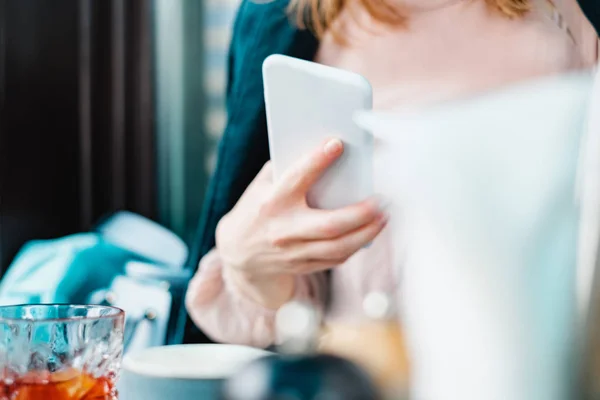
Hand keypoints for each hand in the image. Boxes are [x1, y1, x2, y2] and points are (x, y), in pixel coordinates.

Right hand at [216, 138, 386, 307]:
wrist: (236, 252)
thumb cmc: (256, 207)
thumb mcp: (262, 185)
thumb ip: (287, 170)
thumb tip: (326, 153)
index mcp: (271, 202)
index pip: (296, 179)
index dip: (317, 161)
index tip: (337, 144)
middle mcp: (282, 229)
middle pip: (329, 224)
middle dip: (360, 213)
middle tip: (381, 200)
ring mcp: (292, 252)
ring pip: (337, 247)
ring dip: (366, 232)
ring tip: (384, 216)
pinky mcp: (301, 265)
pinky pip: (335, 259)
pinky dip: (355, 245)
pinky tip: (368, 232)